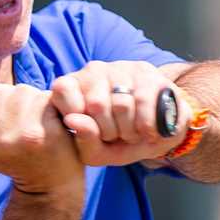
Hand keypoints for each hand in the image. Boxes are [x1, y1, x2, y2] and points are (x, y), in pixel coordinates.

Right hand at [0, 83, 83, 194]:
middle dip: (12, 103)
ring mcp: (9, 140)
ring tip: (38, 128)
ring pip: (21, 92)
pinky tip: (54, 128)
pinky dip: (53, 109)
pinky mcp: (36, 135)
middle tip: (22, 130)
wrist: (50, 187)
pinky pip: (44, 100)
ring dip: (34, 104)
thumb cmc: (14, 158)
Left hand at [49, 61, 191, 166]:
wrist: (157, 135)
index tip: (90, 132)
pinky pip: (144, 101)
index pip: (62, 89)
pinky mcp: (146, 71)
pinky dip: (147, 125)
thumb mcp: (98, 152)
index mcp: (72, 87)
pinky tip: (147, 129)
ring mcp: (119, 67)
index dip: (78, 118)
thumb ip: (83, 140)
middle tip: (115, 136)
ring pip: (122, 104)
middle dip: (109, 132)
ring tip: (131, 132)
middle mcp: (93, 71)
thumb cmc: (118, 142)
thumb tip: (72, 120)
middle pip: (96, 104)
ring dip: (130, 130)